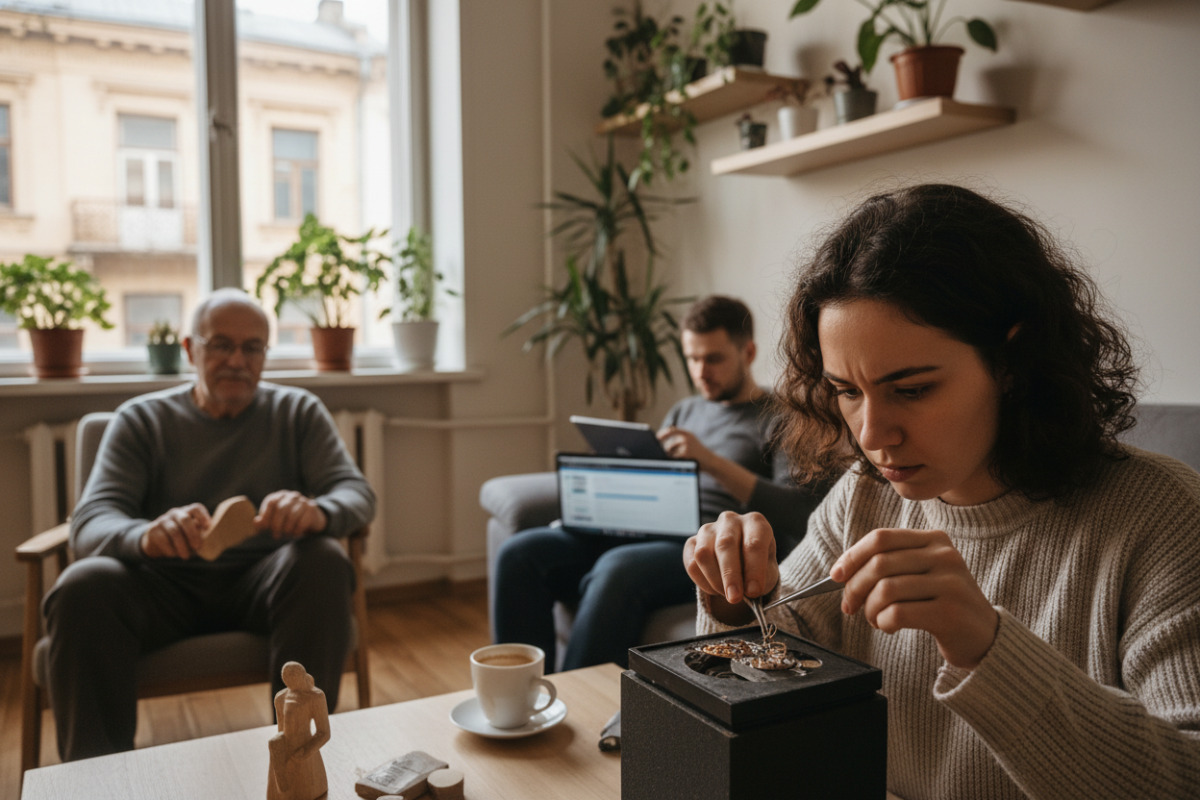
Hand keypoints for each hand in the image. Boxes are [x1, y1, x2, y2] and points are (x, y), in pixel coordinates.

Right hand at [142, 503, 209, 558]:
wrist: (156, 542)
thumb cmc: (181, 538)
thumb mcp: (191, 535)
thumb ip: (201, 535)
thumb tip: (214, 542)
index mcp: (187, 512)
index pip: (196, 508)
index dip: (203, 516)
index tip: (208, 527)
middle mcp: (175, 513)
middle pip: (185, 519)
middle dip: (192, 534)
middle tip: (197, 547)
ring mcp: (163, 520)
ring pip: (174, 531)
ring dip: (181, 545)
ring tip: (186, 556)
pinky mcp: (153, 530)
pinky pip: (162, 539)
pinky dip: (169, 549)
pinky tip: (173, 555)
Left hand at [255, 491, 326, 538]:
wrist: (310, 518)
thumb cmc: (287, 520)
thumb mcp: (274, 519)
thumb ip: (264, 521)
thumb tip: (255, 522)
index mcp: (279, 496)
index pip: (271, 502)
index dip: (266, 516)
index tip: (265, 528)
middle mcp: (291, 496)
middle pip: (281, 509)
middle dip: (277, 525)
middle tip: (276, 535)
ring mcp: (303, 501)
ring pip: (292, 516)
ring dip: (287, 529)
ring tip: (286, 534)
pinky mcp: (311, 508)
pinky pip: (303, 521)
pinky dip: (297, 530)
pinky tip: (295, 533)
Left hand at [657, 426, 713, 465]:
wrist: (710, 461)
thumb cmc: (698, 453)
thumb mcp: (690, 441)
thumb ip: (678, 439)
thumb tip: (662, 439)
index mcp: (687, 434)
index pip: (671, 430)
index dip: (663, 434)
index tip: (657, 437)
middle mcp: (686, 438)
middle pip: (668, 446)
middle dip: (668, 452)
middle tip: (670, 456)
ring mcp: (686, 447)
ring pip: (670, 454)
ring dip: (672, 458)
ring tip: (682, 460)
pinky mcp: (686, 455)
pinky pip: (674, 459)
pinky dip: (675, 462)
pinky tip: (682, 463)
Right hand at [683, 511, 778, 606]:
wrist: (741, 562)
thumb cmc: (757, 564)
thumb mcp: (768, 571)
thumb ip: (762, 578)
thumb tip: (749, 590)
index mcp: (755, 522)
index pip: (753, 543)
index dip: (754, 569)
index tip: (753, 591)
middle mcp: (730, 520)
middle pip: (725, 544)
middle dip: (730, 575)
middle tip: (735, 598)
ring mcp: (708, 529)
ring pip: (703, 553)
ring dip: (715, 579)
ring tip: (726, 593)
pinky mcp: (692, 542)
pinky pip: (691, 563)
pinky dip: (702, 581)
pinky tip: (715, 588)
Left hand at [831, 528, 998, 668]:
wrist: (985, 636)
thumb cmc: (942, 604)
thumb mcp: (922, 574)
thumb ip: (890, 566)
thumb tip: (841, 572)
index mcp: (935, 540)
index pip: (881, 538)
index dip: (852, 556)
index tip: (835, 576)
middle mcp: (945, 556)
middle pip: (879, 564)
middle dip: (855, 588)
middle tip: (851, 606)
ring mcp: (950, 583)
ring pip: (885, 590)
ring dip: (870, 609)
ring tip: (874, 619)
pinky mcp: (949, 612)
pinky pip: (898, 613)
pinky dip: (884, 622)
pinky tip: (889, 626)